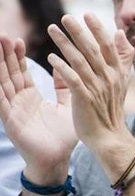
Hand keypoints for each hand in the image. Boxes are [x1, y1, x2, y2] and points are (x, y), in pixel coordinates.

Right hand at [0, 36, 75, 183]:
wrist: (59, 159)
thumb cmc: (63, 136)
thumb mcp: (67, 105)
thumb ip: (64, 86)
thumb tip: (63, 65)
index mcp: (30, 98)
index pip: (21, 72)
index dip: (18, 56)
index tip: (17, 39)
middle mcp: (18, 102)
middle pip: (9, 74)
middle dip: (5, 55)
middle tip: (2, 35)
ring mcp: (12, 111)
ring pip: (3, 84)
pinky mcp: (10, 122)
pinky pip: (1, 102)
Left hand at [47, 14, 134, 147]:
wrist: (109, 137)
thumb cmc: (111, 108)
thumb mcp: (122, 80)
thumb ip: (123, 56)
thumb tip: (120, 32)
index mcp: (117, 72)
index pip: (108, 45)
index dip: (98, 29)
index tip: (86, 14)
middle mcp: (109, 78)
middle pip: (93, 49)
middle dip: (79, 31)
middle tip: (66, 16)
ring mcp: (98, 88)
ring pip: (80, 61)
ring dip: (65, 43)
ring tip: (52, 29)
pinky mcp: (85, 99)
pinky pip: (72, 79)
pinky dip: (62, 67)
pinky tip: (51, 57)